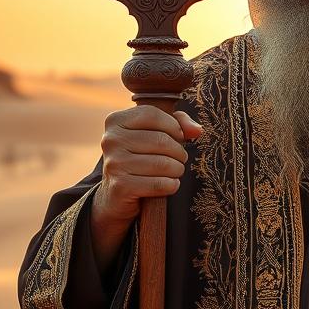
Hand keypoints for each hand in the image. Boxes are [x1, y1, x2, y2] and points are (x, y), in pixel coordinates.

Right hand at [94, 105, 202, 223]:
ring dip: (177, 170)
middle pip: (161, 140)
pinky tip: (170, 185)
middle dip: (179, 152)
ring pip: (163, 163)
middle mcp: (110, 140)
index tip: (178, 138)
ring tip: (175, 171)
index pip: (152, 114)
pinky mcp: (121, 186)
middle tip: (179, 159)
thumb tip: (197, 130)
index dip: (173, 126)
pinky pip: (159, 184)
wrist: (117, 195)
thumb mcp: (155, 133)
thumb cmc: (141, 158)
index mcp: (115, 121)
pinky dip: (171, 185)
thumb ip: (178, 123)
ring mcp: (114, 163)